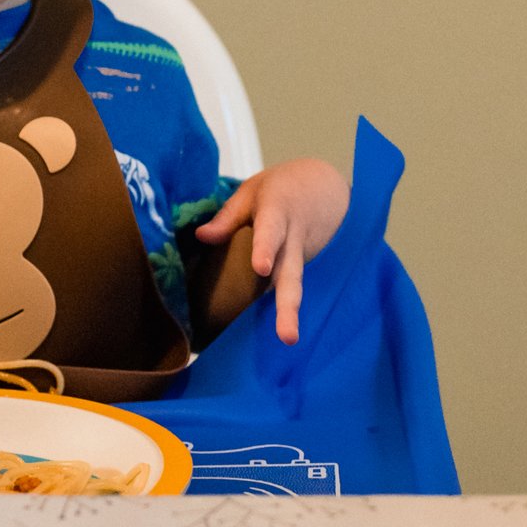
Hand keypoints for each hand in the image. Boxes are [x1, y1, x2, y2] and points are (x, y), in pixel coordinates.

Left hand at [192, 158, 347, 344]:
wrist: (326, 187)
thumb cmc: (280, 189)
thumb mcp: (252, 191)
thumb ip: (228, 215)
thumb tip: (201, 237)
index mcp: (279, 212)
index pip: (271, 230)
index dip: (266, 249)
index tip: (261, 269)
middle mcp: (294, 240)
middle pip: (291, 272)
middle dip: (288, 303)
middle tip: (287, 334)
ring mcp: (303, 257)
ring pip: (295, 286)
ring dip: (291, 314)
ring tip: (289, 339)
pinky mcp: (304, 268)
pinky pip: (289, 288)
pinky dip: (284, 310)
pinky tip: (276, 331)